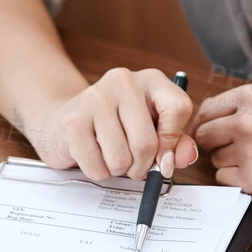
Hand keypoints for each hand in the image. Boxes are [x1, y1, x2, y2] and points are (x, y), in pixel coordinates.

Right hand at [33, 68, 198, 182]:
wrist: (65, 118)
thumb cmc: (116, 126)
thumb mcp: (153, 129)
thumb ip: (177, 144)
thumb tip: (186, 155)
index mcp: (150, 79)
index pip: (178, 108)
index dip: (172, 141)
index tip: (163, 153)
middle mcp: (123, 81)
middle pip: (146, 142)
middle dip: (142, 166)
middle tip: (134, 163)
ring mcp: (95, 98)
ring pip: (121, 159)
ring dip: (119, 170)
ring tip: (112, 155)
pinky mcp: (72, 121)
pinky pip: (97, 167)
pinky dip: (99, 172)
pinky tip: (94, 154)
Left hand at [192, 83, 251, 206]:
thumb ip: (246, 110)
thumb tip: (212, 123)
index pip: (206, 110)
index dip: (207, 124)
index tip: (213, 134)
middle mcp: (245, 120)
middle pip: (204, 136)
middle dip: (216, 146)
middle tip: (239, 152)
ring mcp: (247, 151)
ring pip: (214, 160)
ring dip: (230, 164)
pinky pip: (225, 181)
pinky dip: (238, 182)